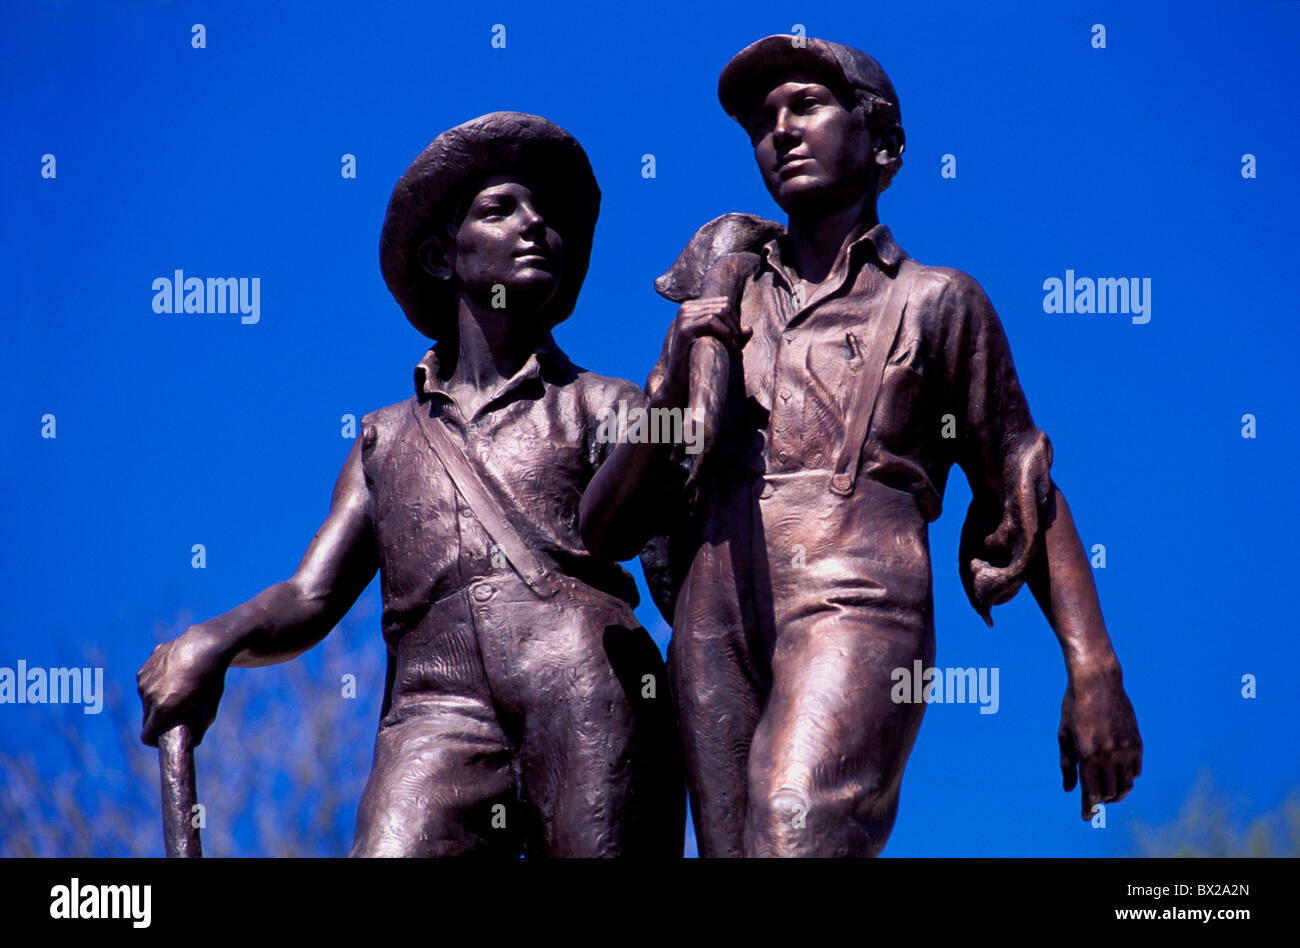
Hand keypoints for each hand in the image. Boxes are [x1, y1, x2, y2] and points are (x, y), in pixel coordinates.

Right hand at [137, 625, 229, 747]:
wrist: (206, 645)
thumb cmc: (210, 680)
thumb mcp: (209, 709)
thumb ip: (198, 731)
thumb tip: (190, 745)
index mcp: (164, 707)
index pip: (147, 736)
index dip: (156, 740)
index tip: (166, 738)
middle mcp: (149, 695)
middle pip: (148, 719)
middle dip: (159, 721)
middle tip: (176, 715)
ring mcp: (145, 681)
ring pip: (147, 702)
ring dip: (158, 702)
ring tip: (178, 691)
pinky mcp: (144, 670)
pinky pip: (147, 686)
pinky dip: (157, 686)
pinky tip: (173, 677)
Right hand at [656, 297, 749, 408]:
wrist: (680, 381)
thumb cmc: (700, 363)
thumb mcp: (721, 346)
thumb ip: (736, 337)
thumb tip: (749, 329)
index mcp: (693, 308)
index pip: (724, 302)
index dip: (736, 320)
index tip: (737, 340)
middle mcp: (686, 308)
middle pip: (724, 306)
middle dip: (735, 325)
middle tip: (737, 345)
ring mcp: (683, 317)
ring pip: (719, 311)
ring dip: (732, 330)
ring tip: (734, 347)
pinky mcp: (684, 329)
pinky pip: (711, 320)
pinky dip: (725, 332)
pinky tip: (729, 346)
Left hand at [1058, 671, 1141, 819]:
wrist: (1098, 682)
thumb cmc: (1074, 707)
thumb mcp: (1064, 735)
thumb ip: (1067, 765)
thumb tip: (1068, 790)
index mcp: (1088, 753)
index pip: (1091, 792)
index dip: (1087, 808)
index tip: (1085, 817)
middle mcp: (1109, 754)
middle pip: (1109, 792)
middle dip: (1101, 800)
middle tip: (1094, 800)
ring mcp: (1125, 748)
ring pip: (1126, 785)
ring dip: (1116, 792)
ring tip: (1107, 791)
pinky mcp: (1137, 742)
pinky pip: (1135, 770)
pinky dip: (1127, 777)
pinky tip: (1118, 775)